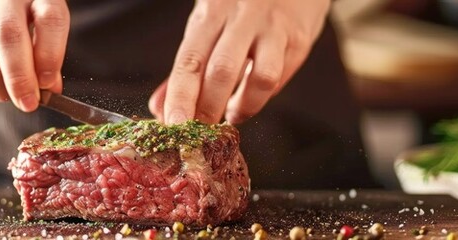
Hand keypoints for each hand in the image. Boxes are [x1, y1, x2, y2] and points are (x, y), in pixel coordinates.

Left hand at [149, 0, 330, 123]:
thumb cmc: (242, 4)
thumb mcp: (209, 23)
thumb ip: (187, 66)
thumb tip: (160, 107)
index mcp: (211, 13)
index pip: (190, 60)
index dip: (180, 97)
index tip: (174, 125)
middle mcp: (241, 17)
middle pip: (221, 72)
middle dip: (209, 109)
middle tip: (202, 131)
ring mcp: (273, 28)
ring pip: (259, 78)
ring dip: (243, 107)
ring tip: (232, 115)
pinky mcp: (298, 39)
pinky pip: (280, 77)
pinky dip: (263, 97)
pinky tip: (253, 97)